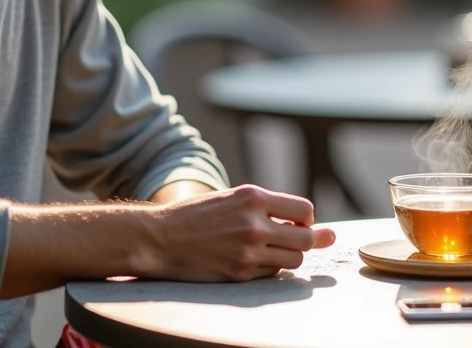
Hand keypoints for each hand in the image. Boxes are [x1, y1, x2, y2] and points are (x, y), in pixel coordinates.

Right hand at [136, 185, 336, 282]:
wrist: (161, 238)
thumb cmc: (197, 215)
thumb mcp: (232, 198)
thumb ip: (267, 207)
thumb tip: (311, 224)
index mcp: (253, 198)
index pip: (304, 211)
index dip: (306, 218)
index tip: (298, 222)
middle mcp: (254, 224)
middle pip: (306, 238)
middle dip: (308, 239)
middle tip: (298, 238)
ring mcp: (248, 251)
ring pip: (294, 259)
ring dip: (289, 255)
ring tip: (271, 248)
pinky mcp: (240, 273)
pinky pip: (272, 273)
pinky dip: (270, 267)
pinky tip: (252, 259)